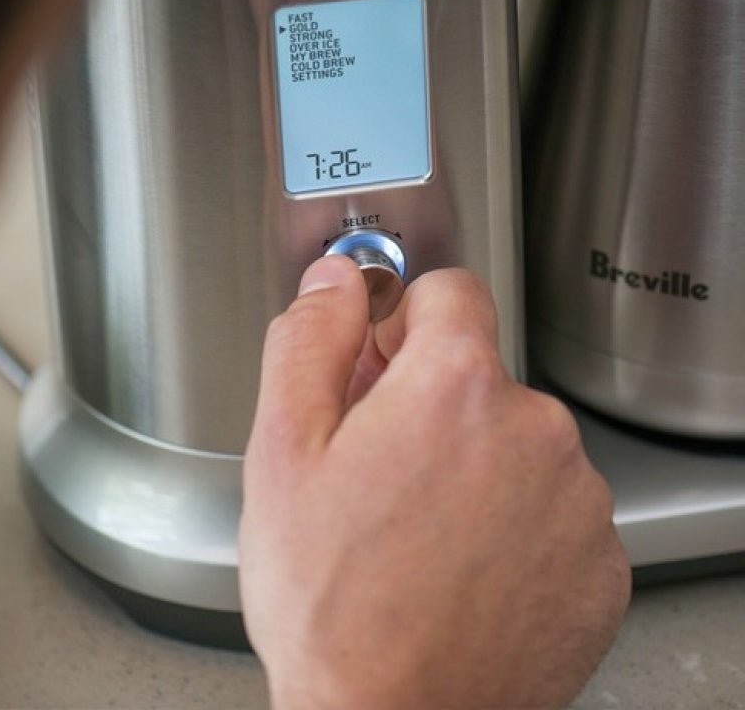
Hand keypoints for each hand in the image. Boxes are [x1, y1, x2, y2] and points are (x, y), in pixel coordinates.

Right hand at [239, 255, 630, 709]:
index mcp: (456, 386)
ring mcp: (577, 496)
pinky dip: (513, 519)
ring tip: (418, 528)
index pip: (451, 291)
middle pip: (481, 372)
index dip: (406, 321)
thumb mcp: (284, 451)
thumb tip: (334, 282)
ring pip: (517, 439)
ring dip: (473, 462)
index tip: (386, 361)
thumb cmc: (331, 601)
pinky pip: (552, 503)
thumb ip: (310, 342)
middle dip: (430, 399)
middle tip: (381, 468)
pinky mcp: (599, 557)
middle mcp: (535, 429)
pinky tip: (463, 564)